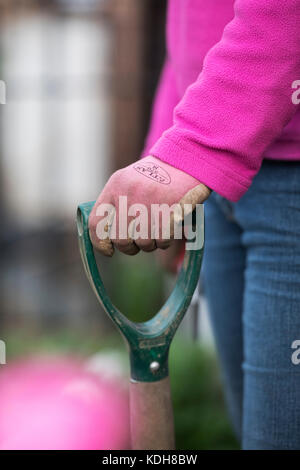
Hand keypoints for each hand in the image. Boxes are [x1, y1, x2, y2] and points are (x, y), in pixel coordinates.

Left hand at [88, 156, 210, 255]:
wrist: (188, 160)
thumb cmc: (159, 176)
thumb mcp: (130, 181)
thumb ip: (117, 204)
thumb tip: (108, 236)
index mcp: (115, 186)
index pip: (96, 222)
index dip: (100, 242)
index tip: (109, 250)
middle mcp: (128, 194)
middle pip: (120, 239)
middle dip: (130, 248)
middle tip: (138, 244)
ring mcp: (149, 203)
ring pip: (143, 243)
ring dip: (151, 244)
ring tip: (158, 231)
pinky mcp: (169, 211)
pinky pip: (162, 241)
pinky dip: (166, 241)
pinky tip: (170, 229)